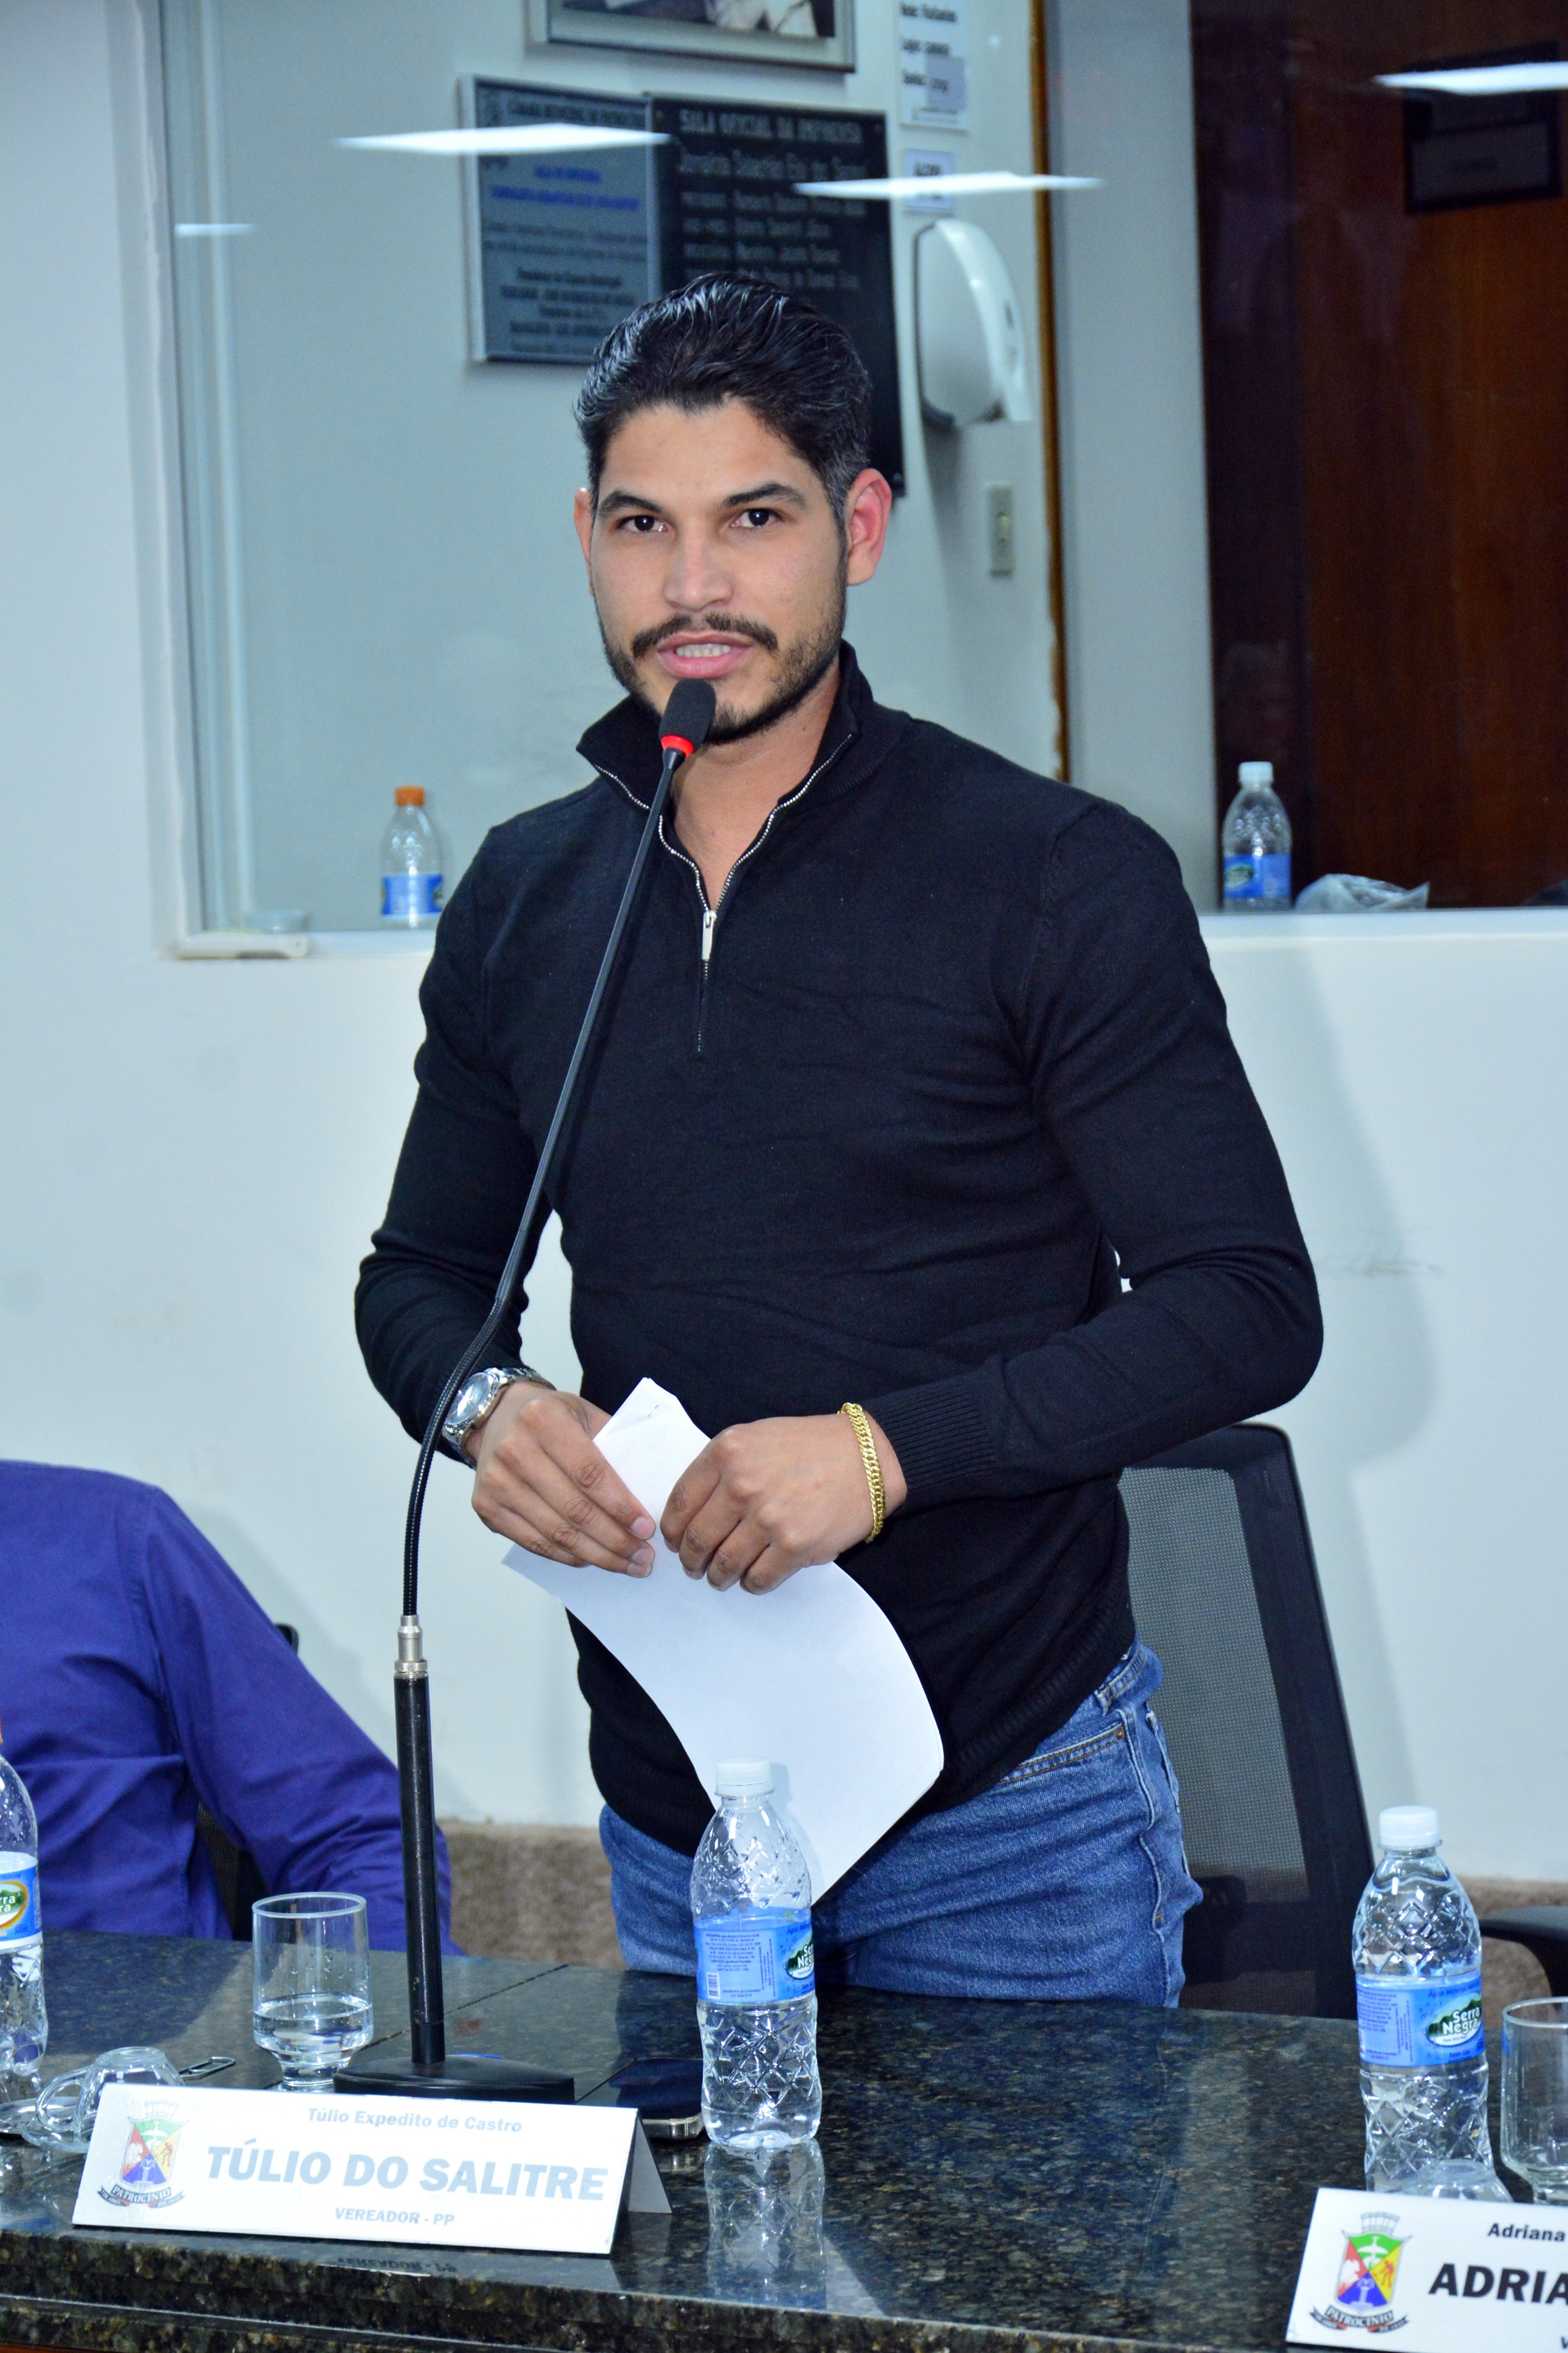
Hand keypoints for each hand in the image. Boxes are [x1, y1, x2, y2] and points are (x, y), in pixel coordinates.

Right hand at [469, 1386, 656, 1575]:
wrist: (496, 1417)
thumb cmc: (550, 1417)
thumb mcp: (585, 1414)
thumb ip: (614, 1446)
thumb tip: (650, 1494)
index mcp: (544, 1419)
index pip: (589, 1473)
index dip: (620, 1506)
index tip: (646, 1528)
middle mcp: (515, 1450)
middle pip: (574, 1509)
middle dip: (615, 1539)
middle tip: (643, 1556)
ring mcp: (496, 1482)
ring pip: (556, 1533)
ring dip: (597, 1555)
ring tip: (626, 1564)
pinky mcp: (487, 1507)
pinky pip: (535, 1543)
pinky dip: (568, 1556)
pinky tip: (592, 1559)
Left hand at [661, 1412, 906, 1593]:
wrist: (865, 1457)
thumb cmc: (808, 1446)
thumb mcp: (755, 1437)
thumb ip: (720, 1467)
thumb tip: (692, 1511)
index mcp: (727, 1453)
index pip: (680, 1503)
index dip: (672, 1530)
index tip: (674, 1541)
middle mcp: (742, 1485)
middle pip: (697, 1539)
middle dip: (690, 1560)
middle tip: (693, 1566)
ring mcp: (768, 1518)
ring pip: (724, 1564)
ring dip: (717, 1577)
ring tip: (720, 1577)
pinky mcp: (795, 1546)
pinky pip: (758, 1578)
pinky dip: (750, 1583)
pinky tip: (751, 1577)